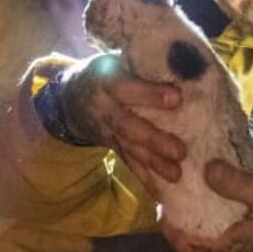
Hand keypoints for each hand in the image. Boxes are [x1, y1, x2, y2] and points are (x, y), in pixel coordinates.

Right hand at [59, 54, 185, 191]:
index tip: (177, 98)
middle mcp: (105, 110)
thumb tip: (183, 58)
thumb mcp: (114, 59)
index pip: (128, 88)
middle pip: (129, 126)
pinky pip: (129, 164)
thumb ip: (141, 62)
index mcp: (106, 81)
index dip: (150, 94)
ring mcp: (107, 132)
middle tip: (180, 151)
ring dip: (153, 164)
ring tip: (176, 174)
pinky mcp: (112, 148)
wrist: (69, 98)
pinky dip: (145, 180)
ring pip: (130, 149)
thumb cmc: (104, 72)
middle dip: (154, 140)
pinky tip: (162, 193)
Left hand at [163, 159, 252, 251]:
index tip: (163, 208)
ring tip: (202, 221)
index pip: (185, 244)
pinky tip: (231, 234)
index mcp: (230, 250)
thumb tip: (205, 169)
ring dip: (202, 247)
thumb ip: (237, 183)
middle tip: (179, 214)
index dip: (169, 228)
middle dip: (182, 238)